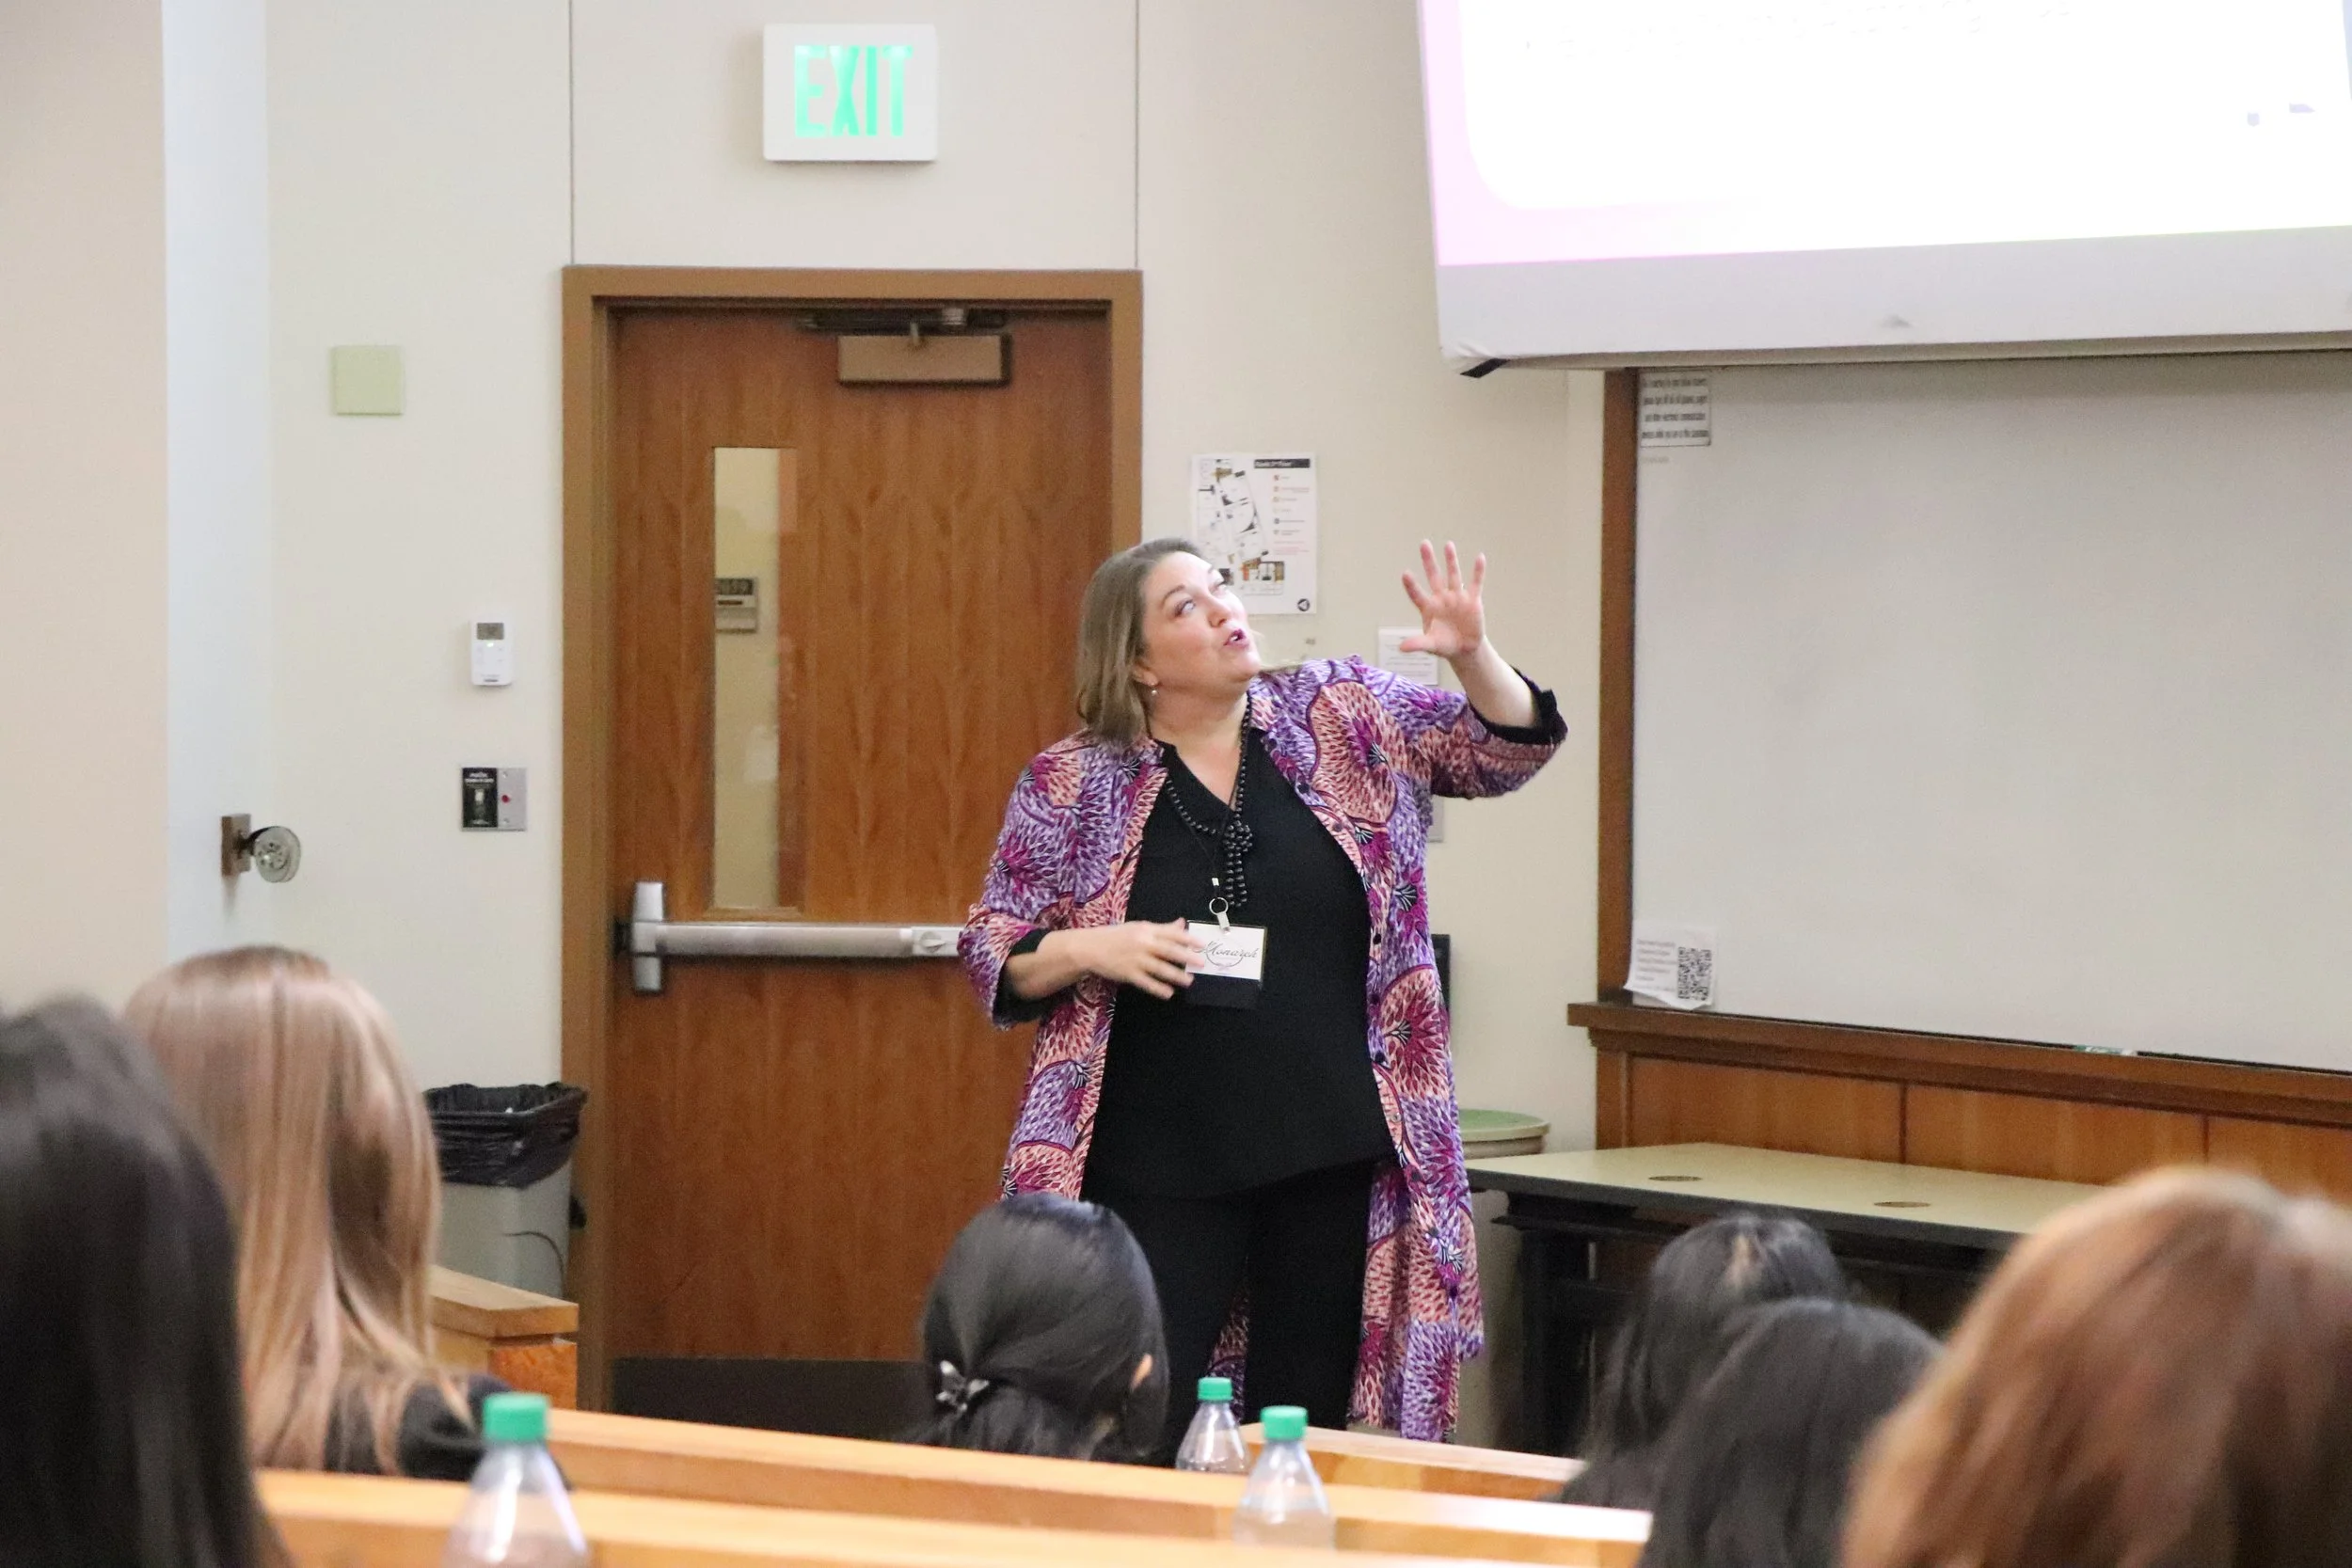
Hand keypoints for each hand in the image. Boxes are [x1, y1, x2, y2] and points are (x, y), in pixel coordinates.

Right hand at [1072, 920, 1202, 999]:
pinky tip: (1168, 993)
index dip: (1188, 939)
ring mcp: (1135, 959)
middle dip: (1187, 957)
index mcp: (1146, 929)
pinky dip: (1158, 988)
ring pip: (1160, 968)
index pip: (1172, 933)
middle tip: (1201, 963)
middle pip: (1169, 950)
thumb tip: (1182, 924)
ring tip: (1189, 981)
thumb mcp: (1138, 927)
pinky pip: (1146, 982)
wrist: (1089, 947)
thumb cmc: (1115, 936)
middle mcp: (1143, 943)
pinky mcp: (1128, 973)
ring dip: (1176, 975)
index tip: (1202, 945)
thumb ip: (1162, 928)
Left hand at [1399, 540, 1487, 661]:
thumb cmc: (1444, 645)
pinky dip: (1478, 571)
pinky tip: (1480, 558)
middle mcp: (1441, 598)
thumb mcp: (1430, 645)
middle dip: (1429, 561)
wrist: (1465, 649)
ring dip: (1451, 561)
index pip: (1417, 594)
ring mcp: (1457, 597)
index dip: (1412, 585)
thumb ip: (1417, 644)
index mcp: (1428, 607)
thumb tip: (1401, 647)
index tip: (1405, 574)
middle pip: (1434, 576)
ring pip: (1453, 575)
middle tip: (1424, 543)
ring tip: (1448, 545)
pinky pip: (1476, 583)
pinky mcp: (1473, 600)